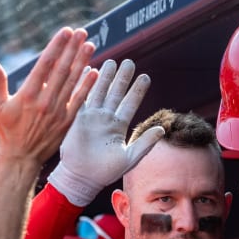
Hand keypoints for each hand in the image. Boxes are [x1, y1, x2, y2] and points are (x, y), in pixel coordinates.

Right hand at [0, 27, 96, 167]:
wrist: (22, 157)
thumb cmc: (8, 129)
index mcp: (28, 94)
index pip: (45, 64)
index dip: (57, 46)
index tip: (65, 32)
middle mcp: (45, 101)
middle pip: (62, 69)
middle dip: (72, 49)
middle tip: (81, 32)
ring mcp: (58, 111)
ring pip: (73, 81)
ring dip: (82, 61)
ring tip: (90, 45)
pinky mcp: (67, 121)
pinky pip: (79, 100)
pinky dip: (87, 85)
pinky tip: (94, 71)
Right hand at [48, 58, 163, 205]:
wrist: (82, 178)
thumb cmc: (106, 171)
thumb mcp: (130, 157)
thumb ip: (145, 143)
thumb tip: (162, 129)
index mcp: (119, 126)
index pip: (130, 103)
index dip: (137, 90)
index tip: (145, 76)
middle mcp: (106, 118)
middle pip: (115, 93)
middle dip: (122, 77)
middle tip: (129, 62)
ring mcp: (91, 117)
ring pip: (99, 91)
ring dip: (104, 77)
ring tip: (111, 61)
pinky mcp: (77, 118)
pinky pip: (81, 98)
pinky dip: (83, 85)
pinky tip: (87, 71)